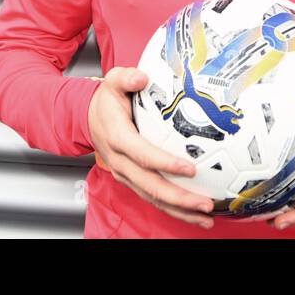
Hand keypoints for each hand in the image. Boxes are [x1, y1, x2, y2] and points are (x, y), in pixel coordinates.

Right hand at [88, 67, 214, 228]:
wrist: (89, 118)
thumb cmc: (106, 100)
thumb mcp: (112, 81)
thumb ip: (126, 77)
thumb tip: (142, 78)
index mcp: (118, 137)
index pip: (142, 154)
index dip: (165, 163)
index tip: (189, 168)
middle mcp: (120, 161)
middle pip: (150, 185)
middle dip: (178, 197)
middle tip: (205, 202)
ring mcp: (126, 174)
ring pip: (152, 198)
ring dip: (179, 210)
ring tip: (205, 216)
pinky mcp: (132, 180)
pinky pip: (153, 198)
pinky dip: (174, 209)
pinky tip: (195, 213)